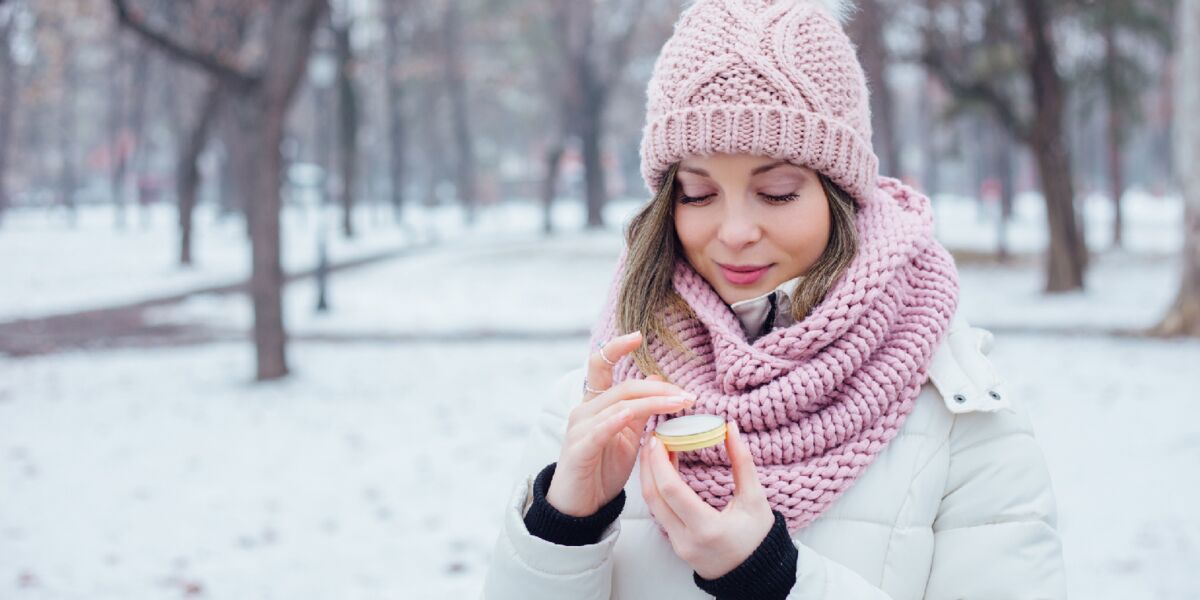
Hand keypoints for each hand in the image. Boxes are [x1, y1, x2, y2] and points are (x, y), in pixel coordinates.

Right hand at [546, 331, 696, 516]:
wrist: (580, 506)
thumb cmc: (601, 470)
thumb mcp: (626, 436)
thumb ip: (639, 409)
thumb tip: (656, 378)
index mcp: (595, 405)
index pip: (600, 366)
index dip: (615, 348)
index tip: (637, 336)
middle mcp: (584, 411)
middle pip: (623, 388)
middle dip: (658, 389)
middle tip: (687, 395)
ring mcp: (579, 429)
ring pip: (618, 405)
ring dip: (652, 403)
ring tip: (679, 404)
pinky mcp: (579, 449)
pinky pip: (600, 430)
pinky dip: (617, 420)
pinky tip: (632, 415)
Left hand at [639, 420, 774, 579]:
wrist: (756, 574)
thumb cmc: (759, 537)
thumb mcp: (755, 498)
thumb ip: (742, 461)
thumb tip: (730, 427)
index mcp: (707, 528)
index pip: (672, 491)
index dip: (660, 462)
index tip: (659, 438)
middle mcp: (686, 540)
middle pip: (654, 497)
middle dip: (648, 464)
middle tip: (653, 438)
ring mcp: (678, 545)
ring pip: (652, 506)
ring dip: (650, 476)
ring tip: (656, 450)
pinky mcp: (675, 545)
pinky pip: (659, 513)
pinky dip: (658, 489)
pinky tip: (664, 471)